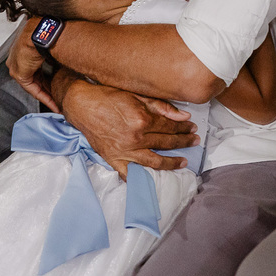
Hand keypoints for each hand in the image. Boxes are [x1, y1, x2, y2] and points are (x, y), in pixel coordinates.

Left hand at [7, 17, 56, 110]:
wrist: (40, 31)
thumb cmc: (46, 32)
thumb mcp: (50, 44)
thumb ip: (52, 54)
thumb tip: (61, 58)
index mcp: (23, 49)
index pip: (36, 68)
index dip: (47, 78)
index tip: (57, 85)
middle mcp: (17, 59)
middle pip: (35, 78)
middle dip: (48, 89)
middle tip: (59, 96)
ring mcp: (17, 67)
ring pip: (34, 86)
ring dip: (48, 95)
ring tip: (58, 103)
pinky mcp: (20, 74)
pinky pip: (33, 90)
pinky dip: (45, 97)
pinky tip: (54, 103)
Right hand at [56, 74, 196, 179]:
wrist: (81, 105)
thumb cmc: (108, 96)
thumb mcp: (136, 95)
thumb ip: (161, 106)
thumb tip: (184, 116)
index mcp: (142, 120)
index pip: (170, 127)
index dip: (184, 128)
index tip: (192, 127)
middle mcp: (136, 138)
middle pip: (166, 143)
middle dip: (184, 142)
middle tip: (194, 140)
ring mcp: (125, 152)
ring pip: (155, 162)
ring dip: (172, 163)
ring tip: (183, 162)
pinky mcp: (114, 160)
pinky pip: (131, 175)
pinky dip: (143, 180)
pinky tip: (154, 180)